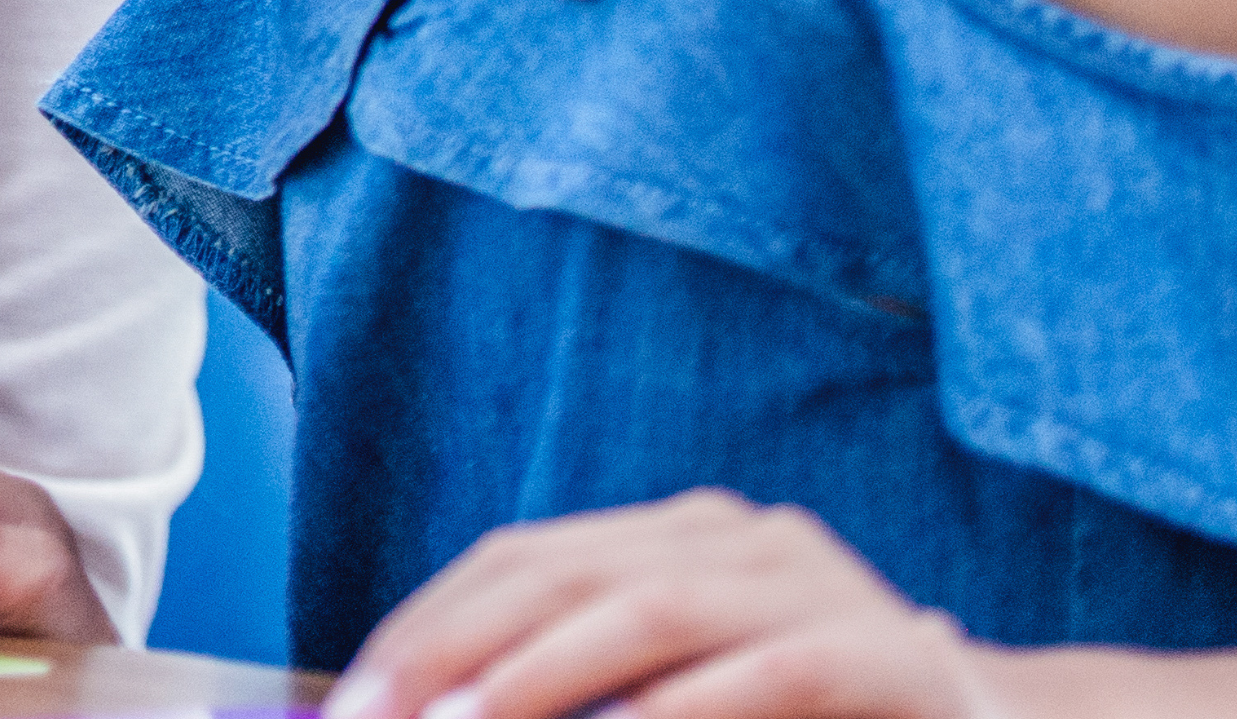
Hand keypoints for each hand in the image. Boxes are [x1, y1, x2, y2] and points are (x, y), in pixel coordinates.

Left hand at [327, 491, 993, 718]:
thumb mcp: (685, 695)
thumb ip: (584, 694)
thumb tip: (447, 712)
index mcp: (683, 535)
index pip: (522, 559)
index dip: (428, 623)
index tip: (352, 696)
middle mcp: (740, 536)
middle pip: (561, 574)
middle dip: (453, 650)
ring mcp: (815, 583)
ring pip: (648, 611)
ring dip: (539, 678)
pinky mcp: (884, 653)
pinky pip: (767, 674)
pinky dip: (679, 712)